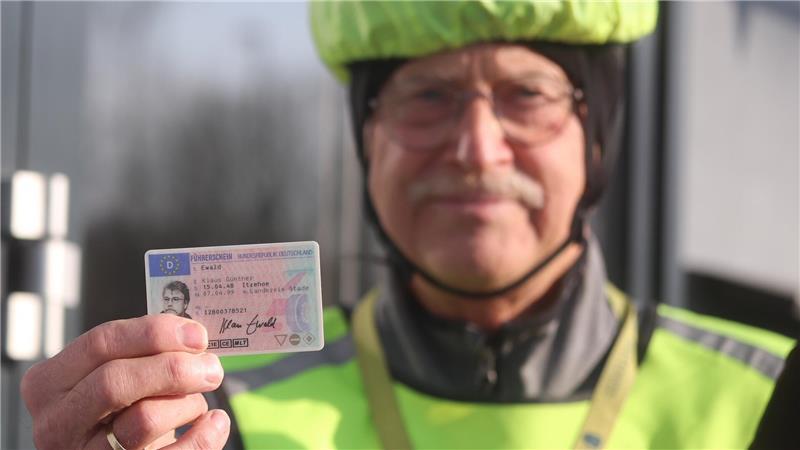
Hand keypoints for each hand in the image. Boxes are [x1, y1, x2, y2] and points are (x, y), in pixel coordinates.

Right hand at [21, 315, 229, 449]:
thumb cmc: (114, 411)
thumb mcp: (109, 378)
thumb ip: (137, 355)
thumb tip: (191, 335)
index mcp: (49, 384)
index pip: (100, 343)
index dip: (153, 333)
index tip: (196, 335)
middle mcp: (57, 422)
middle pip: (115, 381)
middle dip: (173, 369)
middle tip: (211, 368)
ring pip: (143, 420)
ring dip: (186, 405)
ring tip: (197, 402)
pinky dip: (203, 437)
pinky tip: (215, 423)